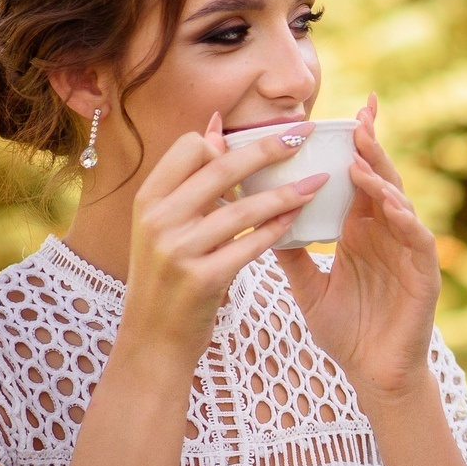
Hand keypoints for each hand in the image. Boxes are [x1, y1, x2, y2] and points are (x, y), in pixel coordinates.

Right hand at [121, 114, 327, 363]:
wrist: (152, 338)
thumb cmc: (167, 274)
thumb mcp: (163, 225)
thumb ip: (189, 182)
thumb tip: (215, 128)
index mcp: (148, 199)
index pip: (190, 146)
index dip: (227, 139)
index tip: (263, 136)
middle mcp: (159, 220)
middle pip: (222, 167)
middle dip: (269, 147)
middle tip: (303, 133)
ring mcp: (178, 250)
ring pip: (244, 208)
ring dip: (287, 192)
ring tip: (318, 182)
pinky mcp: (203, 279)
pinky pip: (251, 245)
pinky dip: (278, 230)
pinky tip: (298, 219)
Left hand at [277, 95, 442, 401]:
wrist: (372, 374)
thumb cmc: (346, 331)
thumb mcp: (308, 286)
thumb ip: (291, 253)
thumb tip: (260, 218)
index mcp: (360, 232)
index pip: (358, 180)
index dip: (355, 147)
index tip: (347, 114)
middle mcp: (386, 234)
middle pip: (380, 180)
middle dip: (371, 146)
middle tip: (359, 115)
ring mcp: (407, 251)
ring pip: (399, 203)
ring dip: (382, 177)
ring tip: (363, 153)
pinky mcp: (423, 274)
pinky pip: (417, 239)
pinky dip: (404, 218)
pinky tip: (389, 203)